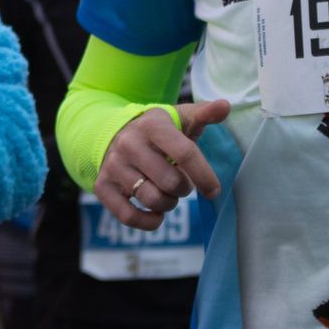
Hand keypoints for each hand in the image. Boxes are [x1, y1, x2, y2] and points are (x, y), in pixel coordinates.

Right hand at [94, 100, 230, 230]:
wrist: (112, 133)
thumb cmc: (157, 130)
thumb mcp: (179, 117)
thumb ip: (205, 113)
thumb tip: (225, 106)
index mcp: (152, 125)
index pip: (185, 153)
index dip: (204, 176)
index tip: (213, 190)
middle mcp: (129, 143)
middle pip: (170, 181)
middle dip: (184, 189)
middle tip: (183, 185)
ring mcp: (114, 165)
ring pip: (152, 199)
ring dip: (168, 204)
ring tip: (168, 194)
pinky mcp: (102, 186)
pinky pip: (128, 216)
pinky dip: (148, 222)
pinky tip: (157, 214)